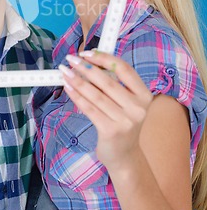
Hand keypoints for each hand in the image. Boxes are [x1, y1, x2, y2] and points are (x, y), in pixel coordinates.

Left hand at [60, 51, 152, 170]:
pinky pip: (90, 108)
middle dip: (86, 67)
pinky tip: (67, 87)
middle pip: (108, 81)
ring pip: (96, 95)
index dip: (104, 58)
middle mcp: (138, 107)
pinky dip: (76, 96)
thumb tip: (88, 62)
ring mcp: (125, 120)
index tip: (87, 52)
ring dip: (77, 80)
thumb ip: (114, 84)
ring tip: (64, 71)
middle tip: (71, 59)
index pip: (124, 69)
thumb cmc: (122, 123)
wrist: (125, 157)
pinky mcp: (110, 131)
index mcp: (144, 95)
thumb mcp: (126, 103)